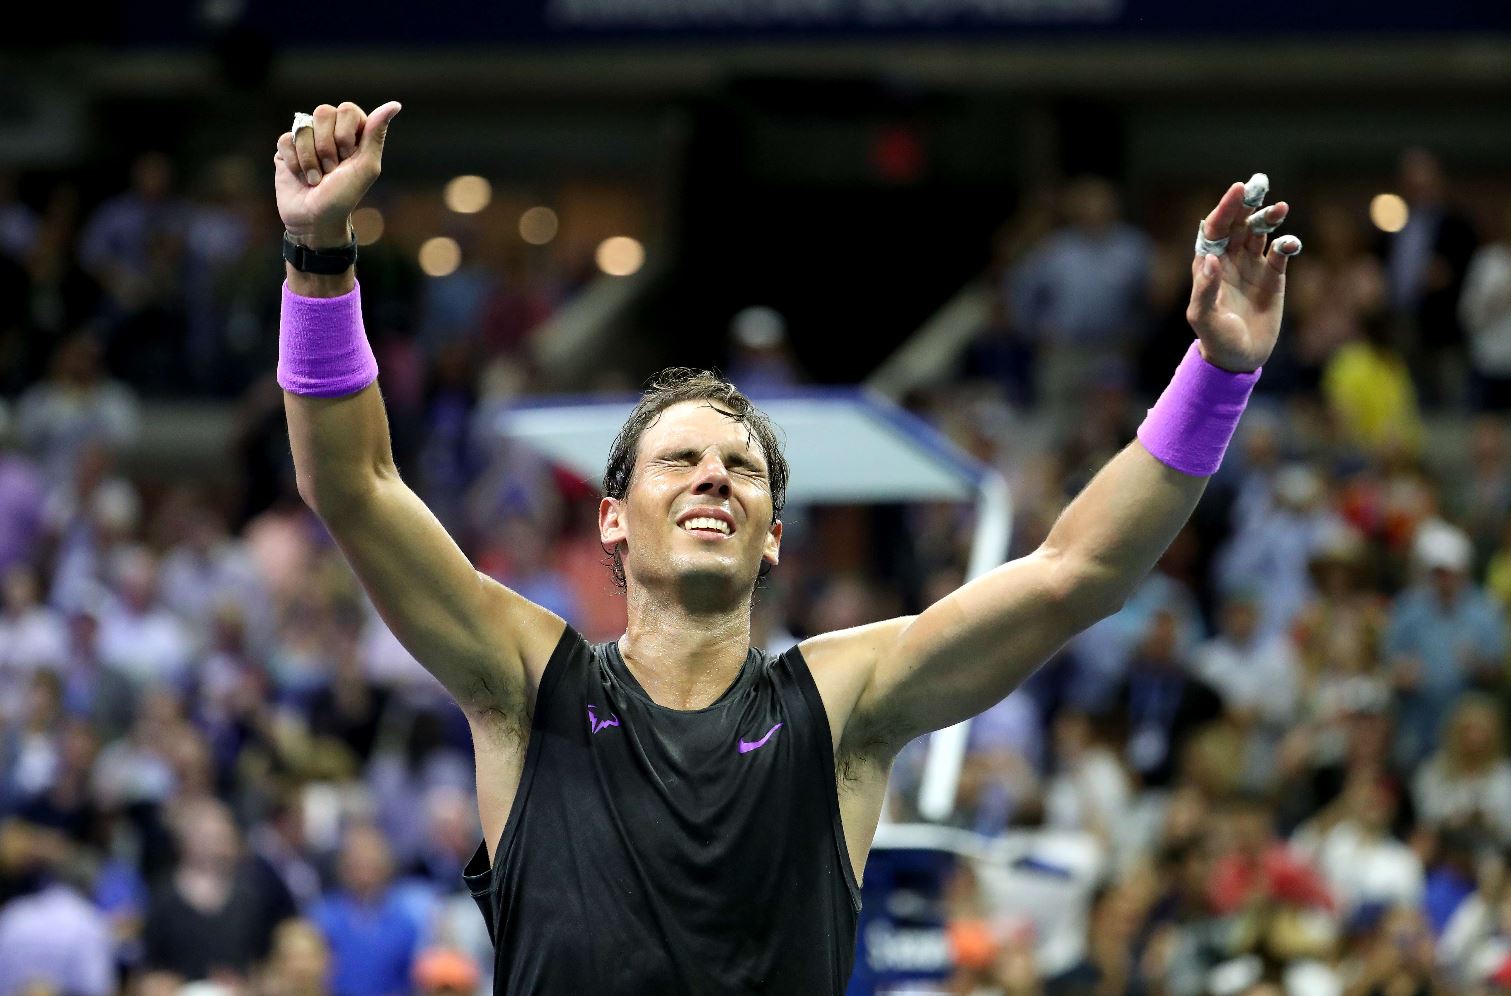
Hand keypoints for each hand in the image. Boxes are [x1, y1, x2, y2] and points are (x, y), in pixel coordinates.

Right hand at [274, 100, 400, 247]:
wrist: (315, 219)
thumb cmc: (344, 196)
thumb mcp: (366, 167)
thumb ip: (376, 134)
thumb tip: (395, 104)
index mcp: (354, 133)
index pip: (347, 109)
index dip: (345, 134)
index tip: (348, 158)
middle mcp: (330, 131)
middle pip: (323, 112)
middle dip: (327, 146)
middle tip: (331, 170)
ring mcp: (307, 138)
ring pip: (303, 127)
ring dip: (310, 159)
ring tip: (316, 178)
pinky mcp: (286, 148)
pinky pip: (285, 140)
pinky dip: (294, 163)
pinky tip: (300, 176)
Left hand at [1187, 179, 1298, 372]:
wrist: (1240, 358)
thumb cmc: (1215, 339)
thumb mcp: (1203, 318)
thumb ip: (1205, 289)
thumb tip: (1210, 259)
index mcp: (1208, 264)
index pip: (1215, 230)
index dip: (1225, 209)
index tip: (1237, 190)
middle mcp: (1229, 259)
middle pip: (1238, 224)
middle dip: (1247, 203)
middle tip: (1260, 184)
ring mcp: (1252, 265)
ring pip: (1260, 232)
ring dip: (1268, 218)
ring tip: (1280, 207)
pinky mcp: (1273, 276)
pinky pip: (1280, 252)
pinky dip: (1286, 244)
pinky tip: (1290, 243)